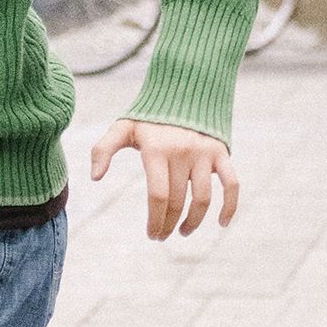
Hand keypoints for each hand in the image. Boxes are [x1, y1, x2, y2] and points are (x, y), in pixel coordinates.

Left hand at [88, 119, 237, 239]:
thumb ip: (103, 149)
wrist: (184, 90)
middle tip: (162, 235)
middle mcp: (181, 152)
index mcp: (156, 149)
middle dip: (168, 224)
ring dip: (194, 222)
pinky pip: (231, 184)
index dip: (155, 221)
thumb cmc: (149, 117)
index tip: (152, 234)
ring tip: (183, 231)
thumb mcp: (123, 127)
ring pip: (203, 199)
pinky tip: (222, 223)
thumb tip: (95, 178)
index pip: (158, 196)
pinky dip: (230, 206)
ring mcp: (203, 153)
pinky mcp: (221, 152)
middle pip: (177, 201)